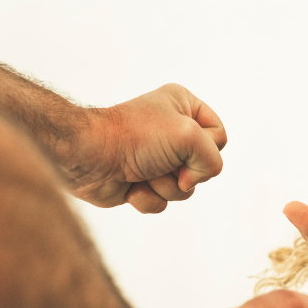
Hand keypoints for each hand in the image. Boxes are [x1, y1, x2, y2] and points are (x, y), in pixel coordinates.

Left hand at [69, 84, 225, 212]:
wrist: (88, 157)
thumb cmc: (134, 137)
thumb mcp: (189, 136)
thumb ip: (212, 159)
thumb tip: (189, 182)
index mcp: (183, 106)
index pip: (219, 136)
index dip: (206, 148)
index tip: (183, 145)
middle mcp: (172, 131)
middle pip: (203, 166)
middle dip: (184, 172)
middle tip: (161, 160)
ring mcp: (157, 159)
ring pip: (185, 188)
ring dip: (165, 186)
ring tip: (143, 173)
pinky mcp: (142, 182)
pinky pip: (163, 201)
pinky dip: (148, 198)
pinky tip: (130, 186)